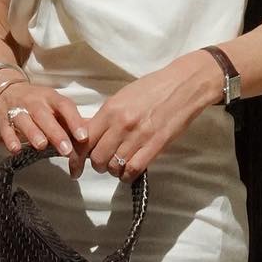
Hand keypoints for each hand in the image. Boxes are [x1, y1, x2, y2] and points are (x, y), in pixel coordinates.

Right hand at [0, 80, 90, 175]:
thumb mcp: (53, 106)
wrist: (1, 90)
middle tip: (66, 149)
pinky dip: (9, 139)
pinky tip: (15, 149)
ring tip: (42, 145)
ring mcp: (16, 110)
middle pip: (44, 116)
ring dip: (33, 133)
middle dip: (56, 132)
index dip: (74, 121)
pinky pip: (5, 129)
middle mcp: (33, 102)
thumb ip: (70, 121)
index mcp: (50, 98)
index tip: (84, 137)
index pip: (64, 106)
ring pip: (25, 121)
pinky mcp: (0, 121)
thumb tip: (96, 135)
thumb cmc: (35, 103)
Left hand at [82, 52, 223, 180]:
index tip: (78, 162)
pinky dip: (128, 175)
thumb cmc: (152, 89)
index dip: (79, 155)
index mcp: (111, 110)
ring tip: (118, 164)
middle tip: (104, 161)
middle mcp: (121, 124)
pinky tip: (129, 170)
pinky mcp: (156, 146)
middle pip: (97, 158)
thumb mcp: (122, 97)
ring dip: (113, 170)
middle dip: (97, 164)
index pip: (84, 140)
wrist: (184, 86)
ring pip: (114, 167)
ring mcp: (139, 136)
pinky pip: (133, 170)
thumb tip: (84, 133)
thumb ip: (104, 117)